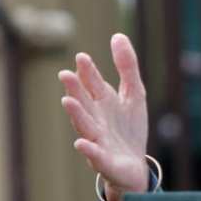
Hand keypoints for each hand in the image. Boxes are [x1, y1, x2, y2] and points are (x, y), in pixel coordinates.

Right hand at [59, 34, 150, 200]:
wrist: (134, 165)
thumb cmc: (129, 128)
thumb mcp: (134, 93)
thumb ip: (127, 67)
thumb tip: (118, 35)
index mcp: (102, 102)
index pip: (93, 83)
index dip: (88, 71)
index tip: (82, 57)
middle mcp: (95, 119)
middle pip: (84, 102)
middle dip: (75, 89)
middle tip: (66, 75)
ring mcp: (98, 140)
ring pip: (84, 126)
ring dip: (76, 114)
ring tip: (67, 101)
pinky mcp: (104, 161)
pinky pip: (95, 155)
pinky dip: (88, 149)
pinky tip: (81, 143)